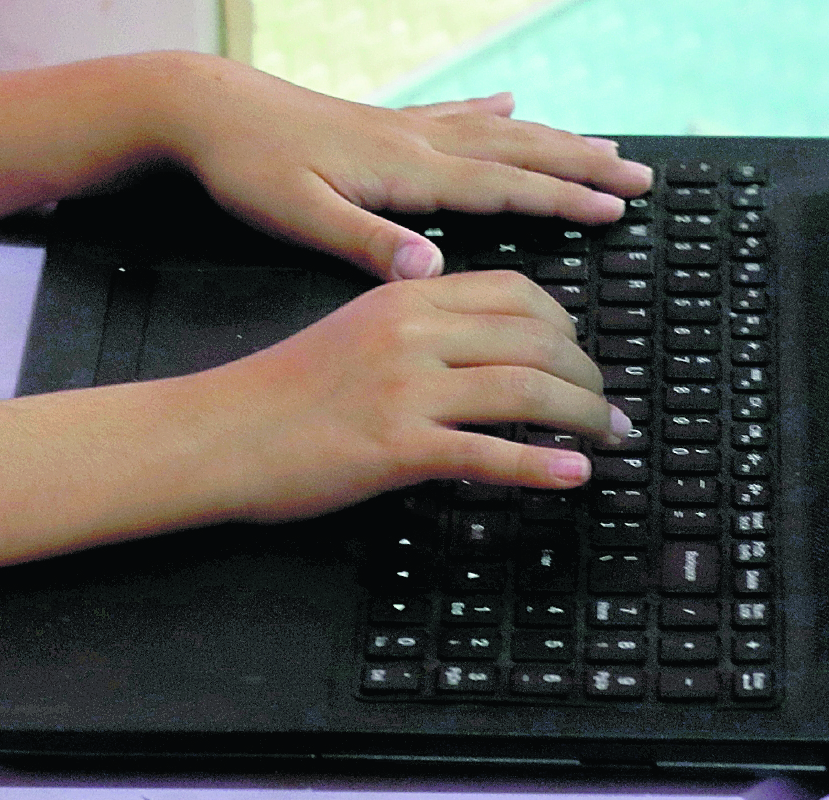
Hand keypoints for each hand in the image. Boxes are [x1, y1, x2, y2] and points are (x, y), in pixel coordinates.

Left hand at [155, 54, 653, 280]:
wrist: (207, 109)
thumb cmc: (250, 170)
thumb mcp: (301, 216)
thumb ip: (368, 243)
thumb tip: (433, 269)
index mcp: (407, 171)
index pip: (503, 187)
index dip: (563, 200)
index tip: (615, 210)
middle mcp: (418, 141)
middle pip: (520, 151)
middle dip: (583, 166)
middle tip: (640, 179)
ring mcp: (405, 126)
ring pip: (500, 129)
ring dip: (555, 140)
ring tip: (603, 147)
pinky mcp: (384, 122)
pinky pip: (456, 113)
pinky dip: (492, 110)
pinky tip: (510, 102)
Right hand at [183, 270, 630, 522]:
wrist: (217, 431)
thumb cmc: (283, 389)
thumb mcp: (357, 330)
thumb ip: (422, 328)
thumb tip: (489, 350)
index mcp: (406, 296)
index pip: (517, 294)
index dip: (567, 325)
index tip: (582, 355)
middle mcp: (414, 333)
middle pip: (537, 340)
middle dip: (589, 376)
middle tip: (608, 409)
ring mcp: (407, 389)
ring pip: (527, 391)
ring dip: (583, 416)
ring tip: (610, 438)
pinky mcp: (397, 447)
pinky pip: (489, 455)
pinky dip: (542, 466)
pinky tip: (574, 476)